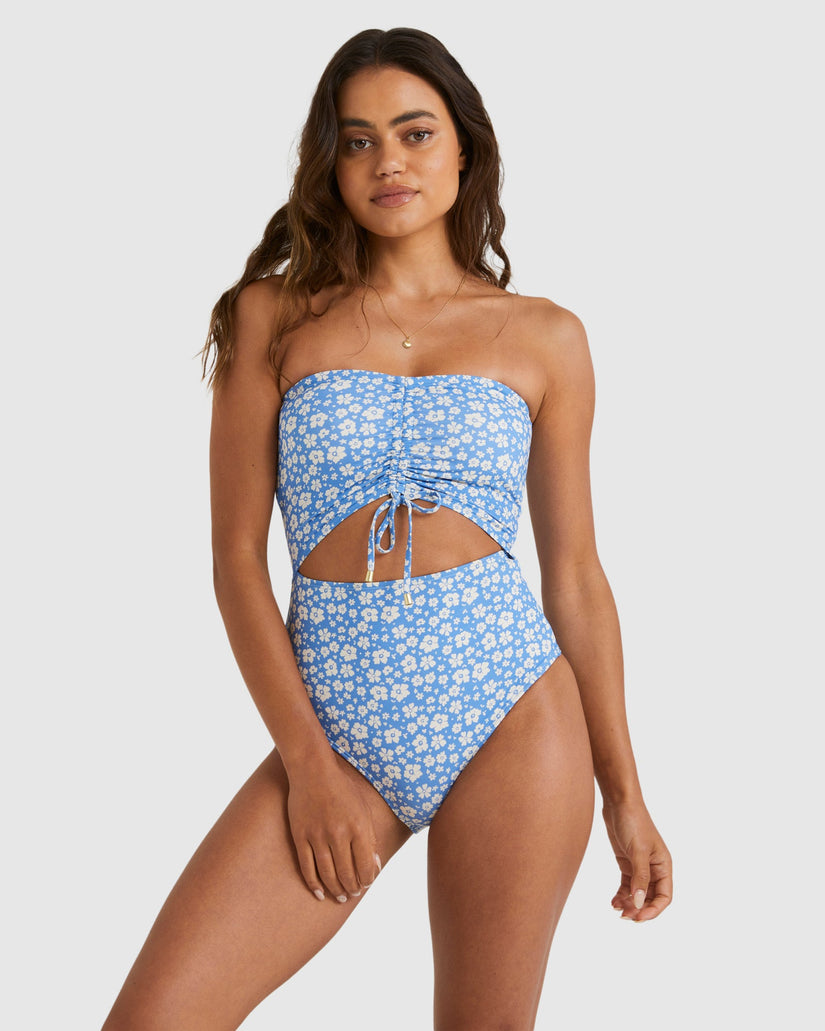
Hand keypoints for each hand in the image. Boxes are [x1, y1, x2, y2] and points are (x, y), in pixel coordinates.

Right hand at [286, 751, 381, 903]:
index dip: (367, 879)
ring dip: (336, 890)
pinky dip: (313, 884)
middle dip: (353, 888)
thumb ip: (370, 837)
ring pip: (328, 874)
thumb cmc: (342, 788)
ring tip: (341, 896)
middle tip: (353, 893)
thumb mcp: (363, 808)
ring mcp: (317, 835)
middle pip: (347, 873)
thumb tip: (375, 865)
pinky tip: (320, 893)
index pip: (366, 865)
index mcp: (358, 826)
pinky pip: (306, 867)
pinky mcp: (300, 836)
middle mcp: (339, 833)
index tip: (367, 883)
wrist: (312, 770)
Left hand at [602, 798, 671, 921]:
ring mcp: (640, 866)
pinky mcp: (627, 863)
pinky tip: (613, 902)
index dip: (653, 909)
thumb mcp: (638, 851)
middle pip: (650, 898)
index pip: (664, 896)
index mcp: (664, 866)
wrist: (619, 803)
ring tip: (618, 911)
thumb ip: (639, 878)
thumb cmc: (633, 822)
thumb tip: (638, 903)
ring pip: (637, 893)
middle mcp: (654, 868)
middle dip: (639, 909)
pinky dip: (621, 895)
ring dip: (629, 904)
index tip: (639, 916)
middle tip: (625, 917)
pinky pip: (627, 885)